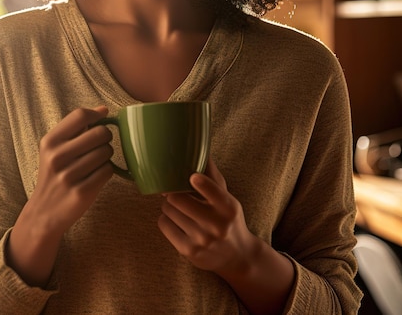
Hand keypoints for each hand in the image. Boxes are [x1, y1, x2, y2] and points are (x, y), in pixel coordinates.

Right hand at [7, 106, 112, 286]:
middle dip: (105, 138)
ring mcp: (69, 176)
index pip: (80, 115)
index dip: (96, 116)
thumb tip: (104, 110)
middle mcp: (57, 157)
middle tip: (100, 146)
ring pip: (106, 152)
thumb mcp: (55, 148)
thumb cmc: (54, 174)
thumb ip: (77, 127)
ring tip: (96, 163)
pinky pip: (108, 171)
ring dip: (107, 156)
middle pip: (99, 133)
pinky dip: (106, 171)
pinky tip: (96, 176)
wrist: (44, 212)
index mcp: (50, 141)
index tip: (100, 122)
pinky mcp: (82, 193)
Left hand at [158, 158, 257, 277]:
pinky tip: (176, 221)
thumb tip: (199, 144)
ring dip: (169, 205)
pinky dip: (165, 219)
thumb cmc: (228, 218)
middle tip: (175, 191)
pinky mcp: (188, 251)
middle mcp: (217, 225)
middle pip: (177, 198)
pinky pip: (163, 224)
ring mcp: (202, 240)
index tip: (192, 177)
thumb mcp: (227, 197)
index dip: (200, 182)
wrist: (237, 256)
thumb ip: (211, 173)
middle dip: (172, 192)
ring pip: (168, 210)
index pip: (213, 190)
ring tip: (178, 208)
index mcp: (228, 207)